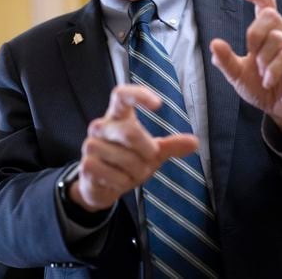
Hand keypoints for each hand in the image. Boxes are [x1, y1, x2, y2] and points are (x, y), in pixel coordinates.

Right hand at [71, 84, 197, 211]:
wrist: (101, 186)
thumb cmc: (128, 162)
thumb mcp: (152, 153)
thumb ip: (171, 146)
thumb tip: (194, 142)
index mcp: (117, 116)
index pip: (122, 95)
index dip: (138, 95)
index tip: (158, 104)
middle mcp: (101, 126)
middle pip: (129, 132)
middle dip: (147, 151)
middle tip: (150, 159)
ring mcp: (91, 145)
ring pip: (125, 158)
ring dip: (137, 171)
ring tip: (132, 173)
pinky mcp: (86, 165)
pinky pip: (115, 175)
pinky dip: (124, 182)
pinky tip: (118, 180)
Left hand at [210, 0, 281, 149]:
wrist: (279, 110)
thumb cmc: (261, 88)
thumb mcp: (238, 75)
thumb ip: (225, 60)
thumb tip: (215, 43)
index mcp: (268, 33)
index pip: (266, 5)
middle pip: (269, 15)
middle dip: (254, 35)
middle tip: (252, 55)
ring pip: (277, 38)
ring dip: (263, 60)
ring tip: (263, 75)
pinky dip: (273, 70)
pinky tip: (268, 82)